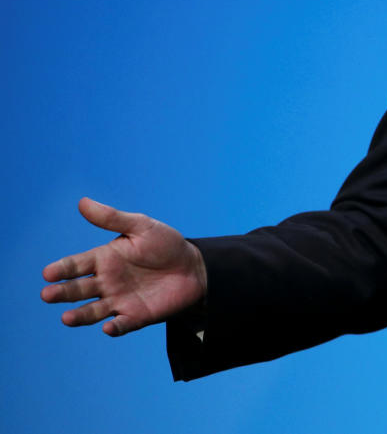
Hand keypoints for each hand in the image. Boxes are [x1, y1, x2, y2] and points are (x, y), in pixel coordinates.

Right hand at [42, 197, 207, 336]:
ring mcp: (119, 300)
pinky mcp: (135, 316)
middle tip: (48, 294)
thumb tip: (83, 202)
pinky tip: (109, 327)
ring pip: (92, 311)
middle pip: (78, 289)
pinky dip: (115, 327)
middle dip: (62, 293)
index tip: (48, 273)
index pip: (76, 265)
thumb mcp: (141, 226)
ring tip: (66, 318)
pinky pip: (122, 324)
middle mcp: (106, 282)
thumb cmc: (166, 244)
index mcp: (103, 259)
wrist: (195, 267)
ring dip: (79, 316)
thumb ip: (113, 218)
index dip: (62, 269)